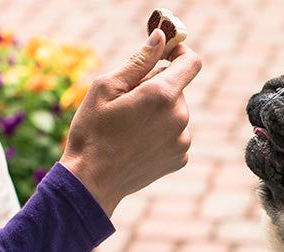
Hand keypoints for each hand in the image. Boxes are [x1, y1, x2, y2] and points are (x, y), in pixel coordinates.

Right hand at [60, 29, 202, 214]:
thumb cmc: (92, 131)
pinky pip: (176, 133)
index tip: (164, 54)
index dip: (179, 53)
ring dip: (159, 111)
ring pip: (176, 111)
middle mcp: (180, 118)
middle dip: (158, 86)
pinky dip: (161, 132)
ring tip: (130, 126)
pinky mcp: (181, 158)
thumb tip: (161, 38)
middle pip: (178, 88)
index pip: (191, 62)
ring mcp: (183, 141)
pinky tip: (137, 142)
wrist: (91, 181)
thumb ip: (139, 60)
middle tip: (128, 102)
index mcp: (162, 95)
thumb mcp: (107, 87)